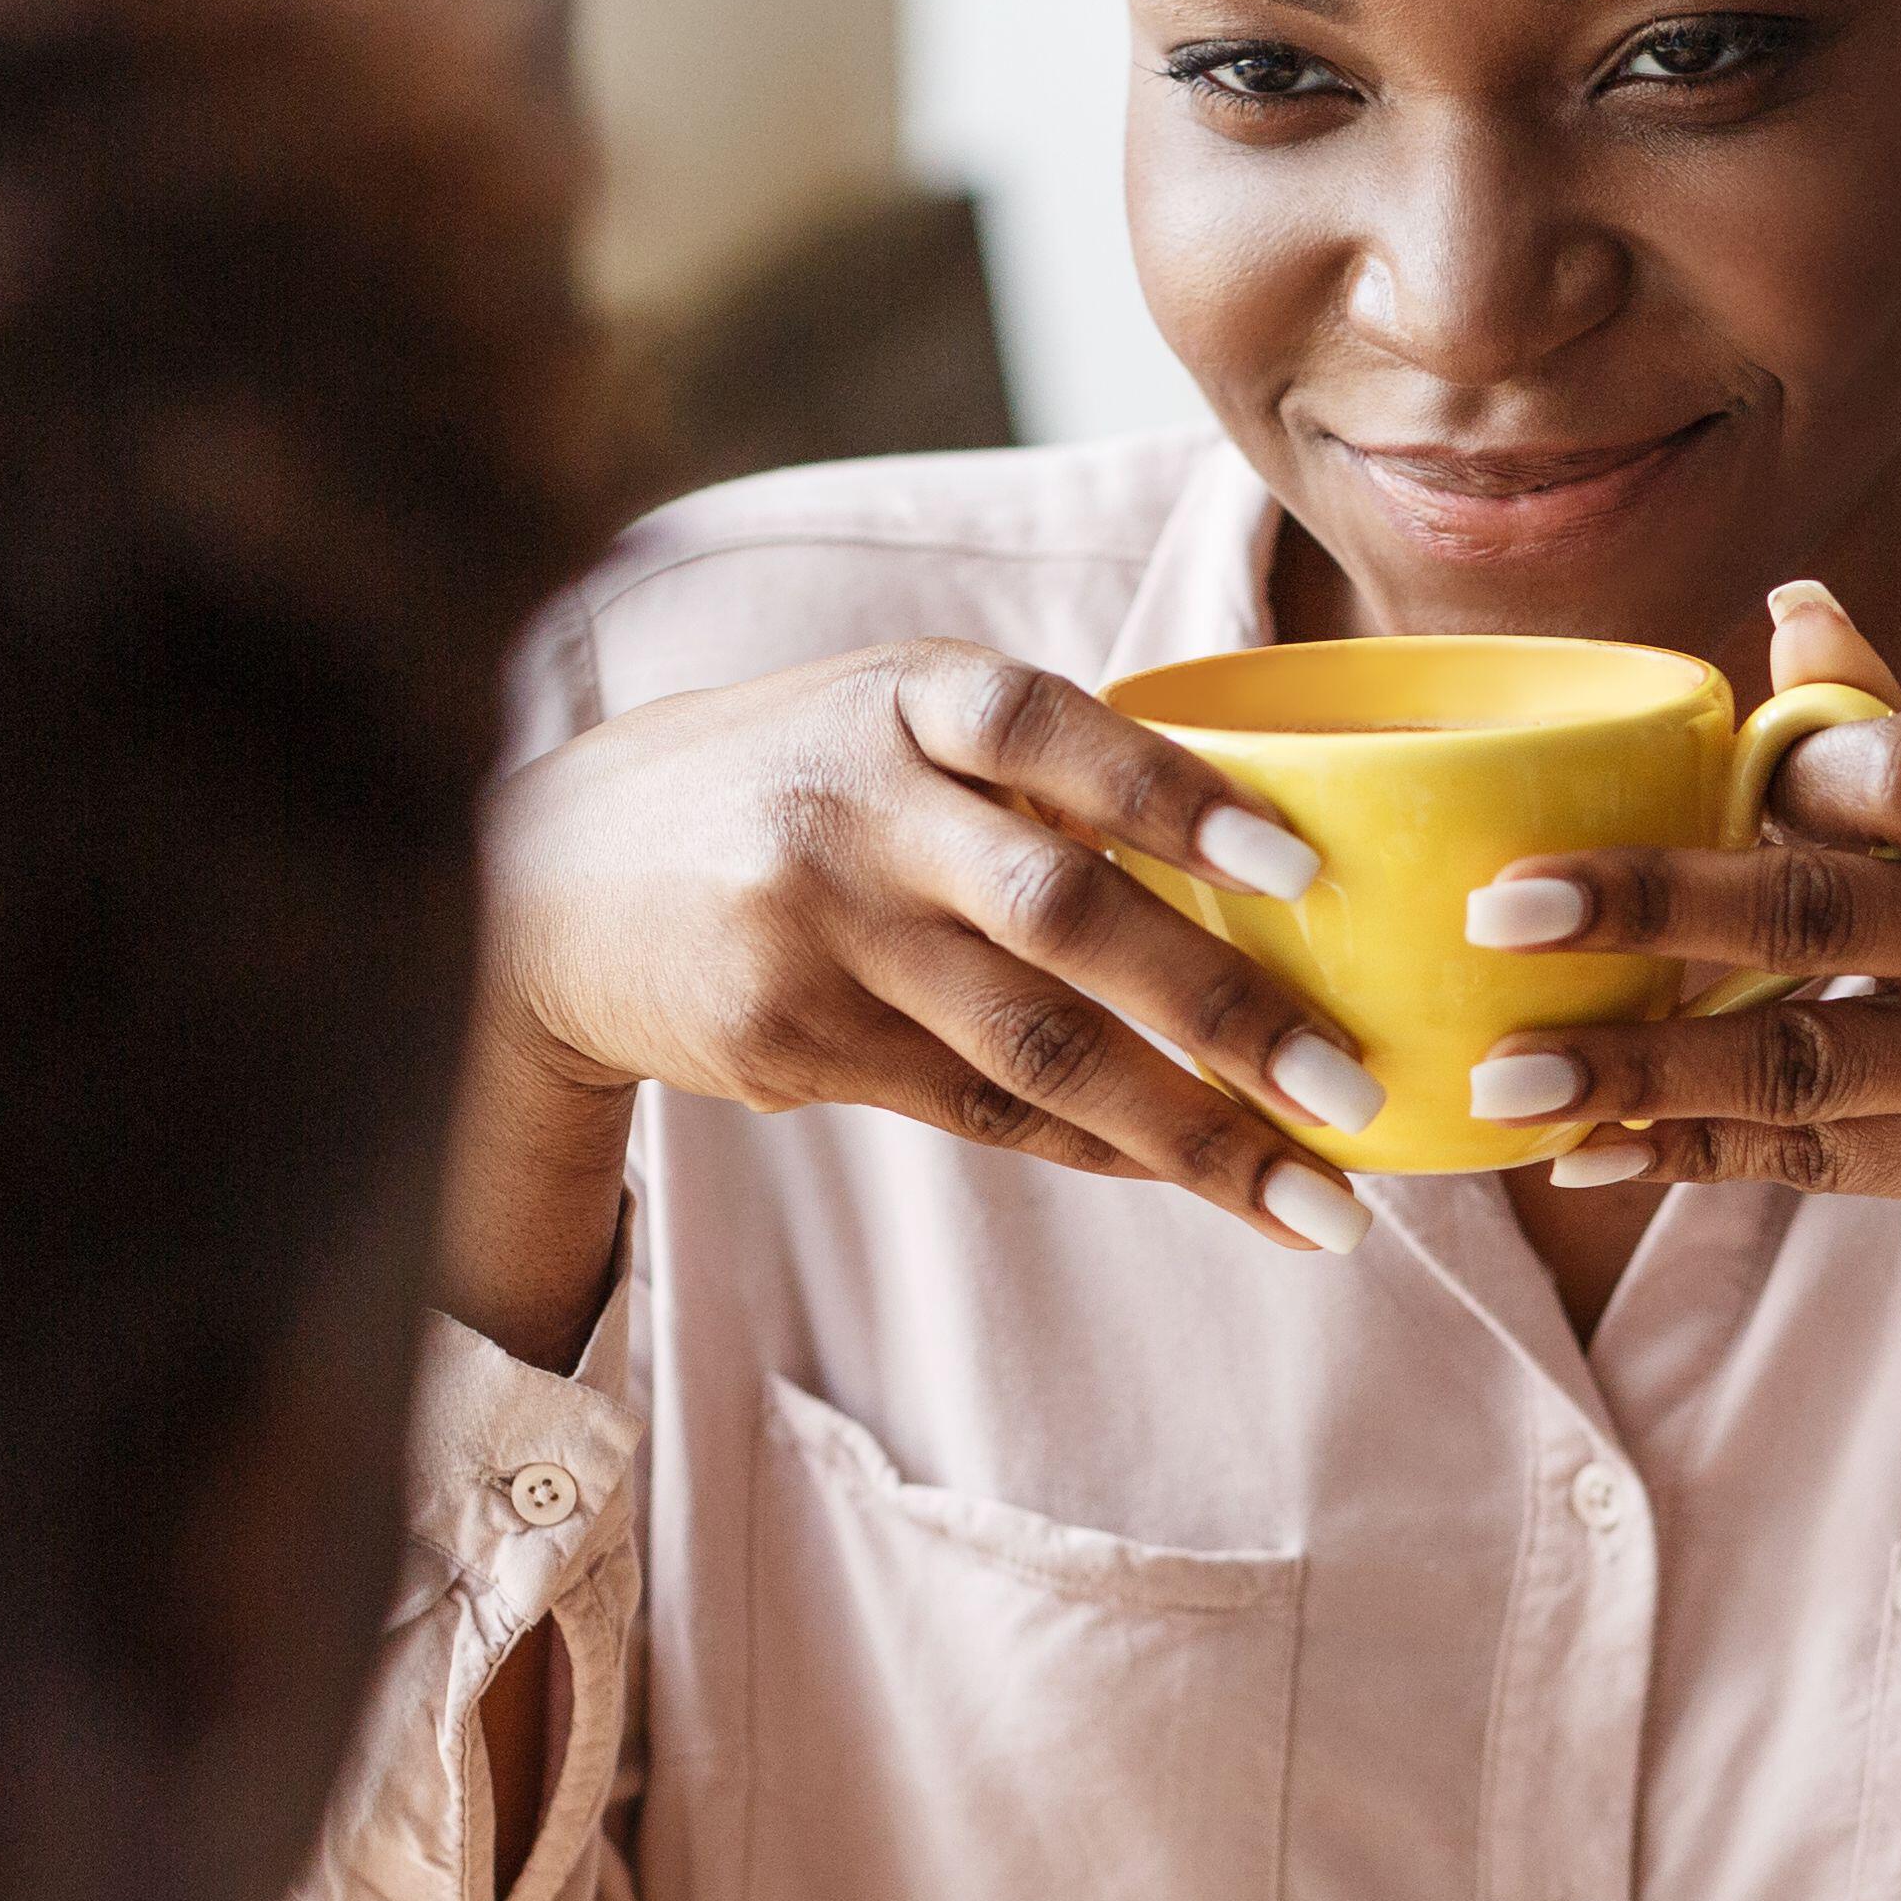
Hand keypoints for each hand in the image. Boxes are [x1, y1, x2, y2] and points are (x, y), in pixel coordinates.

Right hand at [444, 641, 1386, 1364]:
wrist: (546, 877)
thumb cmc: (784, 779)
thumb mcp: (883, 716)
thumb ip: (1033, 761)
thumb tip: (1261, 845)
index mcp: (900, 698)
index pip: (1049, 732)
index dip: (1174, 797)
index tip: (1303, 867)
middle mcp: (858, 812)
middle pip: (1062, 917)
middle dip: (1222, 1014)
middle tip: (1353, 1091)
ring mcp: (819, 936)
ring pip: (1034, 1051)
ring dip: (1190, 1133)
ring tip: (1313, 1202)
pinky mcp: (794, 1042)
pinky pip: (980, 1111)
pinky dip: (1101, 1146)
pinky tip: (1194, 1176)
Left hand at [1466, 584, 1900, 1529]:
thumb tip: (1790, 603)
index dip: (1786, 777)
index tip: (1666, 792)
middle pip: (1826, 915)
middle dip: (1651, 909)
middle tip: (1503, 907)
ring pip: (1800, 1061)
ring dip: (1638, 1067)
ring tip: (1502, 1072)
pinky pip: (1814, 1163)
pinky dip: (1691, 1153)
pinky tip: (1585, 1150)